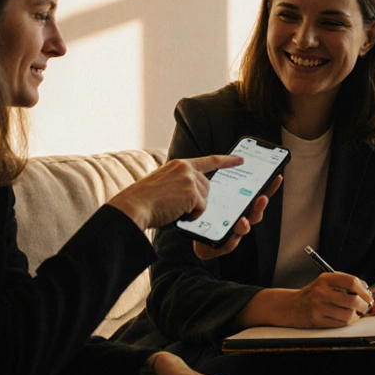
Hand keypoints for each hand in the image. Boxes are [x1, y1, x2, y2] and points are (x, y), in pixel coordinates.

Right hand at [110, 155, 243, 230]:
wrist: (134, 206)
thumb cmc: (144, 201)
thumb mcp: (163, 184)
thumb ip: (180, 183)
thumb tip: (196, 196)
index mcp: (179, 165)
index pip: (208, 160)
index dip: (226, 160)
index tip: (240, 159)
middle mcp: (186, 168)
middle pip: (207, 186)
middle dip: (199, 200)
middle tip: (179, 206)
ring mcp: (189, 179)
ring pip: (205, 198)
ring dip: (194, 208)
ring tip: (174, 208)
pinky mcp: (191, 192)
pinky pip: (201, 208)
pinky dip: (192, 214)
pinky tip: (177, 212)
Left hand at [192, 177, 278, 260]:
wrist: (190, 233)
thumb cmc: (205, 211)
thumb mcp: (213, 194)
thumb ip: (222, 182)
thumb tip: (233, 160)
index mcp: (239, 207)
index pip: (257, 197)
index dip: (269, 189)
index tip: (277, 177)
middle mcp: (239, 220)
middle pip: (254, 214)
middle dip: (259, 207)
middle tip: (262, 198)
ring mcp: (232, 233)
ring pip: (243, 229)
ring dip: (245, 225)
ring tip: (242, 220)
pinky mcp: (221, 245)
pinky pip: (228, 244)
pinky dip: (230, 241)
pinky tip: (229, 237)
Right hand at [290, 272, 373, 327]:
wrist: (292, 306)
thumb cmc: (315, 293)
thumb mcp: (327, 281)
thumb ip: (346, 282)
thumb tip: (367, 291)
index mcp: (326, 279)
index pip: (351, 281)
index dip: (364, 291)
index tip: (369, 296)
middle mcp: (322, 292)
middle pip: (353, 300)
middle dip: (364, 306)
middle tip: (366, 307)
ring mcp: (319, 307)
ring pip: (348, 315)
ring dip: (356, 316)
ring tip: (356, 314)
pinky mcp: (318, 321)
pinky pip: (340, 323)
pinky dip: (347, 322)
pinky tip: (346, 318)